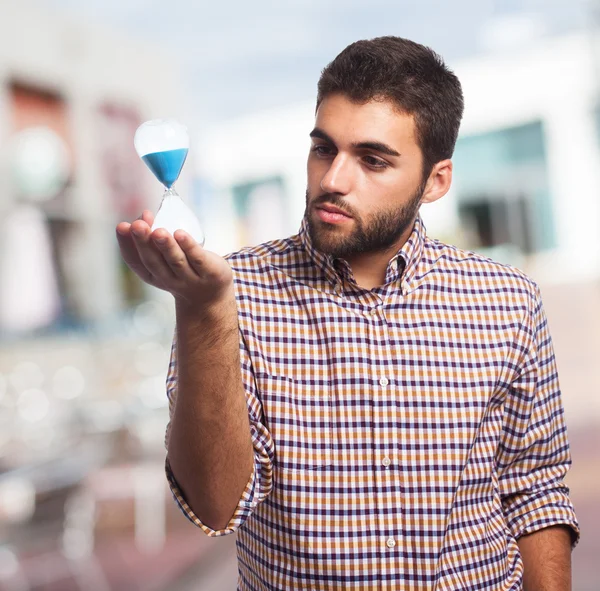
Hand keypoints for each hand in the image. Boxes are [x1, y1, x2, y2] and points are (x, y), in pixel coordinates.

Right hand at [116, 211, 233, 307]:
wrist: (210, 296)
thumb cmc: (184, 269)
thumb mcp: (165, 255)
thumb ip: (153, 234)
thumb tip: (146, 214)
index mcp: (152, 275)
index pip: (136, 262)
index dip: (127, 245)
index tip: (122, 226)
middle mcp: (169, 279)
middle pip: (154, 262)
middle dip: (144, 243)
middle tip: (137, 225)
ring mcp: (190, 279)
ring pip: (176, 261)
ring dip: (166, 246)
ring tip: (158, 232)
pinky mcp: (210, 273)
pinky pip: (198, 259)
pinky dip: (188, 246)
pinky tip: (180, 234)